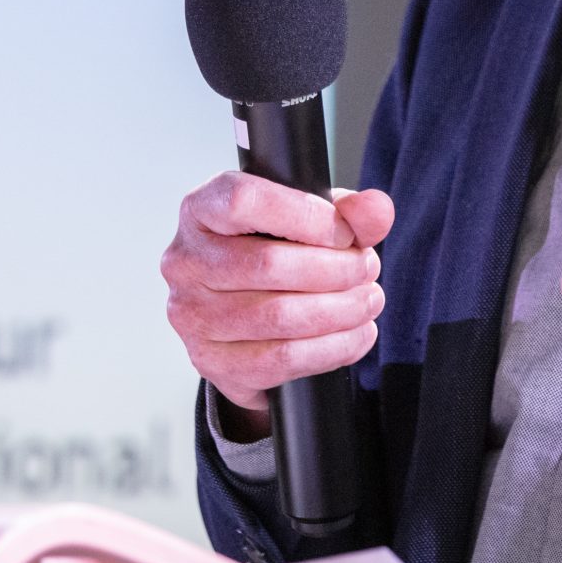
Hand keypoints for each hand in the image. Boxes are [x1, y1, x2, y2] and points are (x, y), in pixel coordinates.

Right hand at [161, 172, 393, 428]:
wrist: (243, 319)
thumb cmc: (273, 252)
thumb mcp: (309, 220)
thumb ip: (347, 211)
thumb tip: (376, 210)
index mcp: (201, 209)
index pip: (244, 201)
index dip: (306, 217)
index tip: (344, 232)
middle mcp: (185, 261)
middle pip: (268, 264)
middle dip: (336, 269)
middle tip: (367, 268)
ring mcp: (192, 315)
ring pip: (278, 316)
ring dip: (341, 310)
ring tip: (368, 300)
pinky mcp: (212, 361)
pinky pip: (282, 359)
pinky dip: (332, 348)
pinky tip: (357, 334)